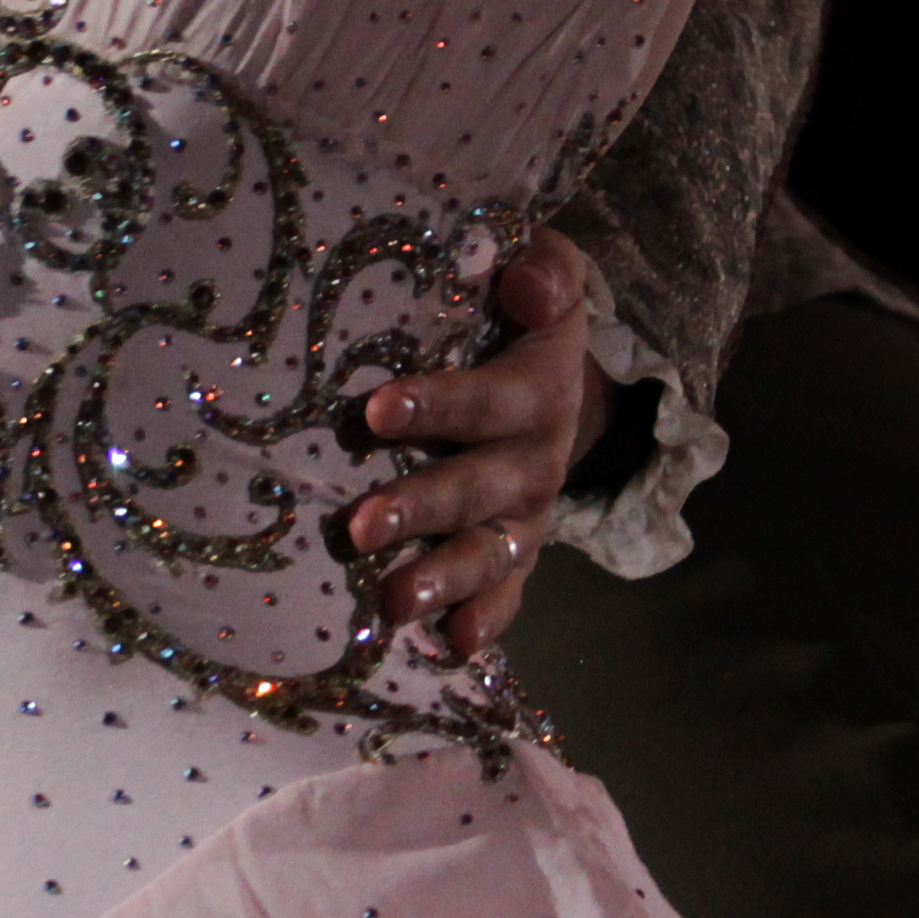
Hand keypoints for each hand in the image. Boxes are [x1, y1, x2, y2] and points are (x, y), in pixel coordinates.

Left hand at [347, 227, 605, 659]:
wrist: (559, 367)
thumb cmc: (521, 311)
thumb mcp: (548, 271)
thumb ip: (545, 270)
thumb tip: (526, 287)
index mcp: (538, 389)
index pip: (487, 401)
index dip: (436, 406)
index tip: (375, 411)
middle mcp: (535, 460)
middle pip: (478, 490)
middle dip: (420, 509)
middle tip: (359, 526)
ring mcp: (524, 514)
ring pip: (488, 553)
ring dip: (442, 579)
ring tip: (394, 602)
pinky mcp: (514, 551)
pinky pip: (506, 593)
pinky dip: (485, 620)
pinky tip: (453, 647)